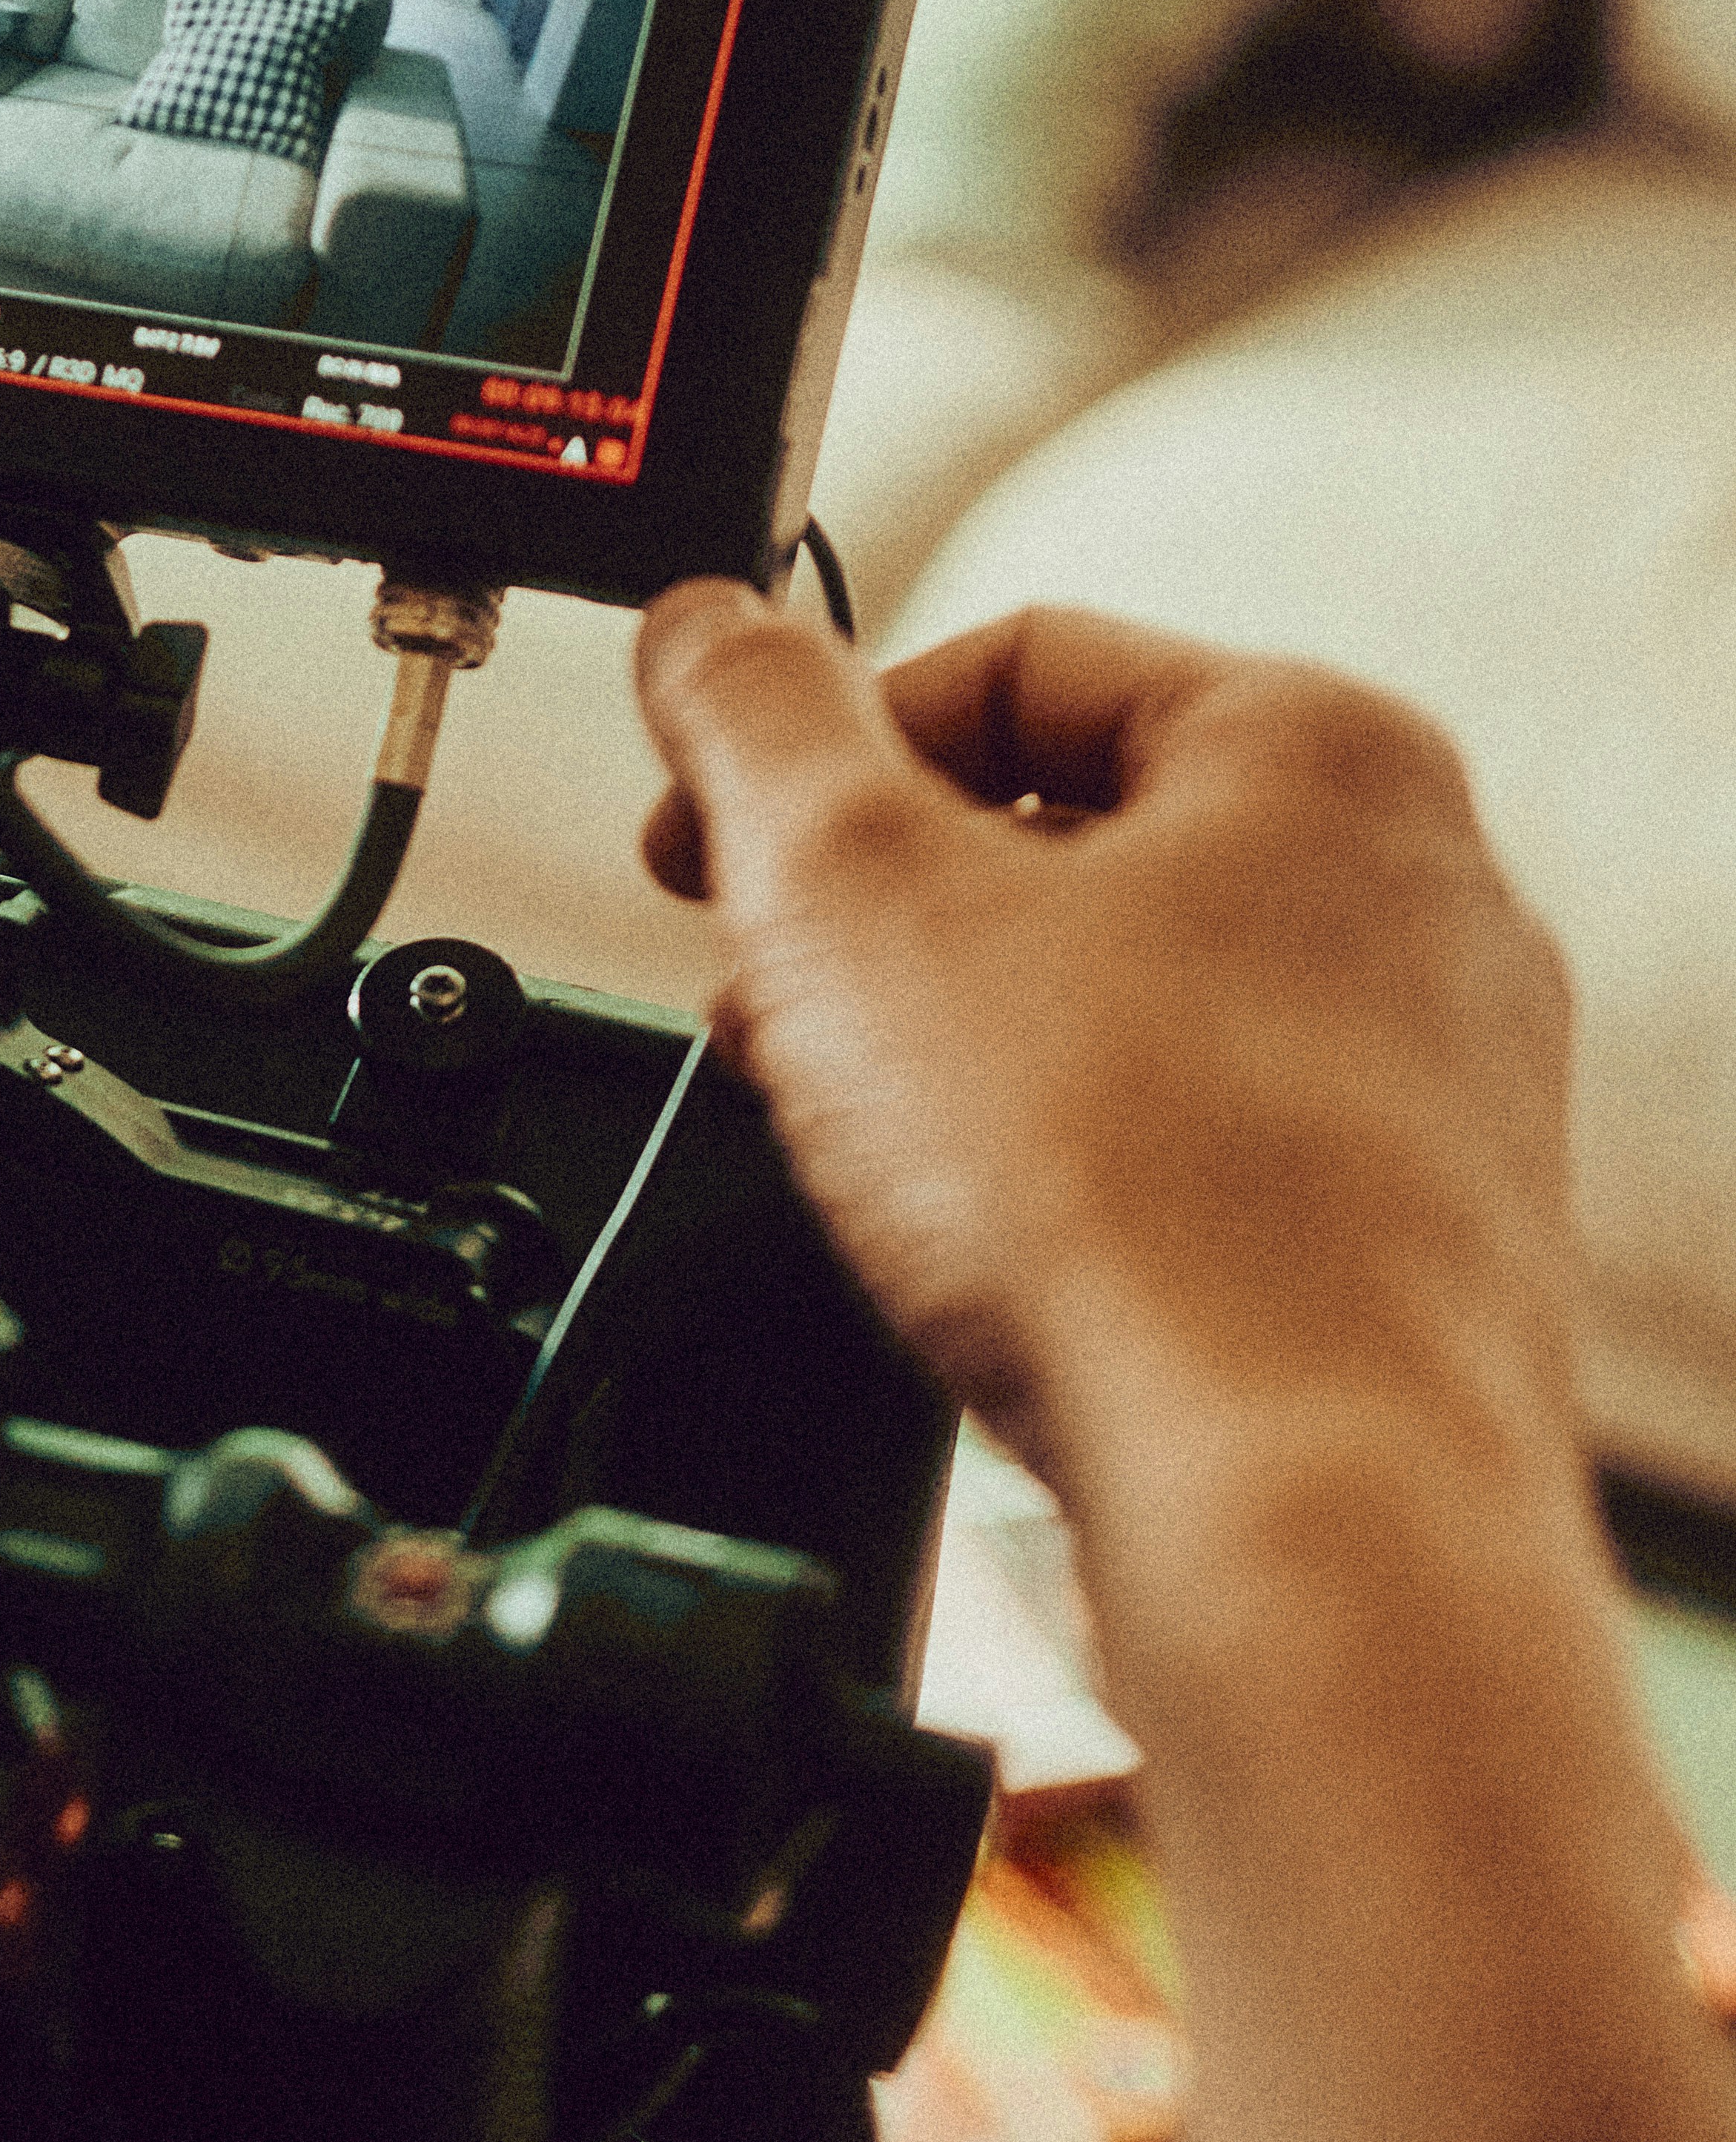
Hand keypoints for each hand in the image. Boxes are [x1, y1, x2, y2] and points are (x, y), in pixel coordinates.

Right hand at [631, 584, 1579, 1524]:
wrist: (1301, 1512)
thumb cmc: (1135, 1202)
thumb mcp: (852, 892)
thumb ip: (757, 724)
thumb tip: (709, 629)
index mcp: (1321, 751)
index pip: (1016, 659)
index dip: (816, 739)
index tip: (708, 829)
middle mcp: (1418, 896)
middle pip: (1070, 835)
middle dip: (873, 918)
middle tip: (759, 999)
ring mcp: (1433, 1081)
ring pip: (1127, 1002)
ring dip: (947, 1048)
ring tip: (843, 1136)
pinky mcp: (1408, 1243)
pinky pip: (1192, 1150)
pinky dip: (1059, 1170)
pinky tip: (976, 1249)